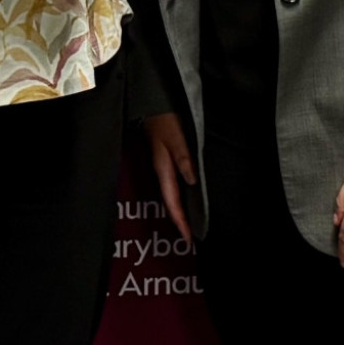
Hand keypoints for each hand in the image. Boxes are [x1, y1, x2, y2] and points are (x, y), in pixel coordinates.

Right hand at [142, 112, 196, 242]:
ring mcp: (162, 167)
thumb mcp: (176, 138)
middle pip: (170, 203)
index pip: (172, 202)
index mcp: (163, 169)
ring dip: (178, 211)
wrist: (151, 106)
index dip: (180, 221)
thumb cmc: (164, 121)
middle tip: (189, 239)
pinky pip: (171, 186)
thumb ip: (183, 158)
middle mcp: (161, 171)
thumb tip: (192, 180)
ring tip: (187, 226)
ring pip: (170, 196)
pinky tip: (184, 201)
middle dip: (179, 222)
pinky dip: (178, 198)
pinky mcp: (165, 162)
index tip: (188, 238)